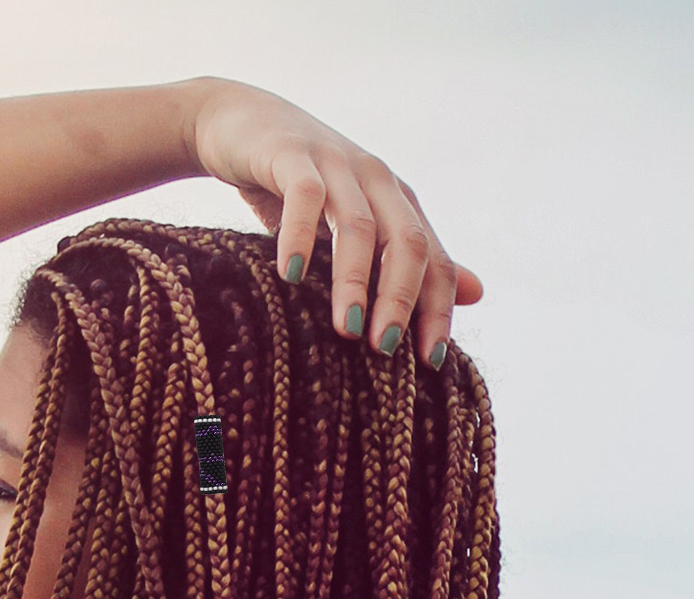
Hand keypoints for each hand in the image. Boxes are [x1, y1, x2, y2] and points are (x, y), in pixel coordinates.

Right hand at [187, 77, 482, 367]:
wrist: (235, 122)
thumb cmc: (293, 186)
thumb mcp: (352, 223)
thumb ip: (404, 258)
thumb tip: (476, 293)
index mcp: (395, 200)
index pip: (433, 259)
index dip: (437, 309)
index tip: (430, 362)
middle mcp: (375, 179)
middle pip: (407, 242)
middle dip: (402, 299)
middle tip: (387, 350)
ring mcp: (333, 163)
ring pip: (359, 225)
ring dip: (356, 281)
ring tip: (347, 329)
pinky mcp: (288, 155)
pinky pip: (303, 196)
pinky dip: (299, 236)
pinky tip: (291, 274)